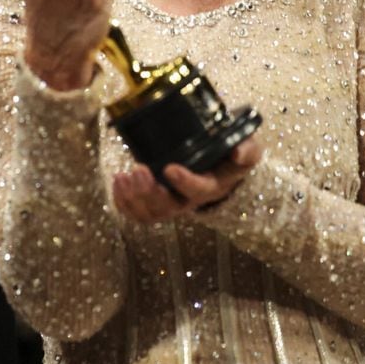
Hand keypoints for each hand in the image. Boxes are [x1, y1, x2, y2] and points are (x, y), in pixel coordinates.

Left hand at [112, 138, 261, 222]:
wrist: (216, 166)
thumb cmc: (229, 155)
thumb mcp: (246, 149)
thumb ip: (246, 149)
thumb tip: (238, 150)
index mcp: (212, 186)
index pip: (199, 190)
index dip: (184, 182)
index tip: (169, 168)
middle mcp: (189, 200)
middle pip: (168, 208)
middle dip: (150, 192)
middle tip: (139, 170)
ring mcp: (170, 204)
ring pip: (149, 214)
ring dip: (133, 199)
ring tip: (123, 177)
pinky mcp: (153, 202)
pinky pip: (136, 213)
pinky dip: (123, 202)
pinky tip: (118, 182)